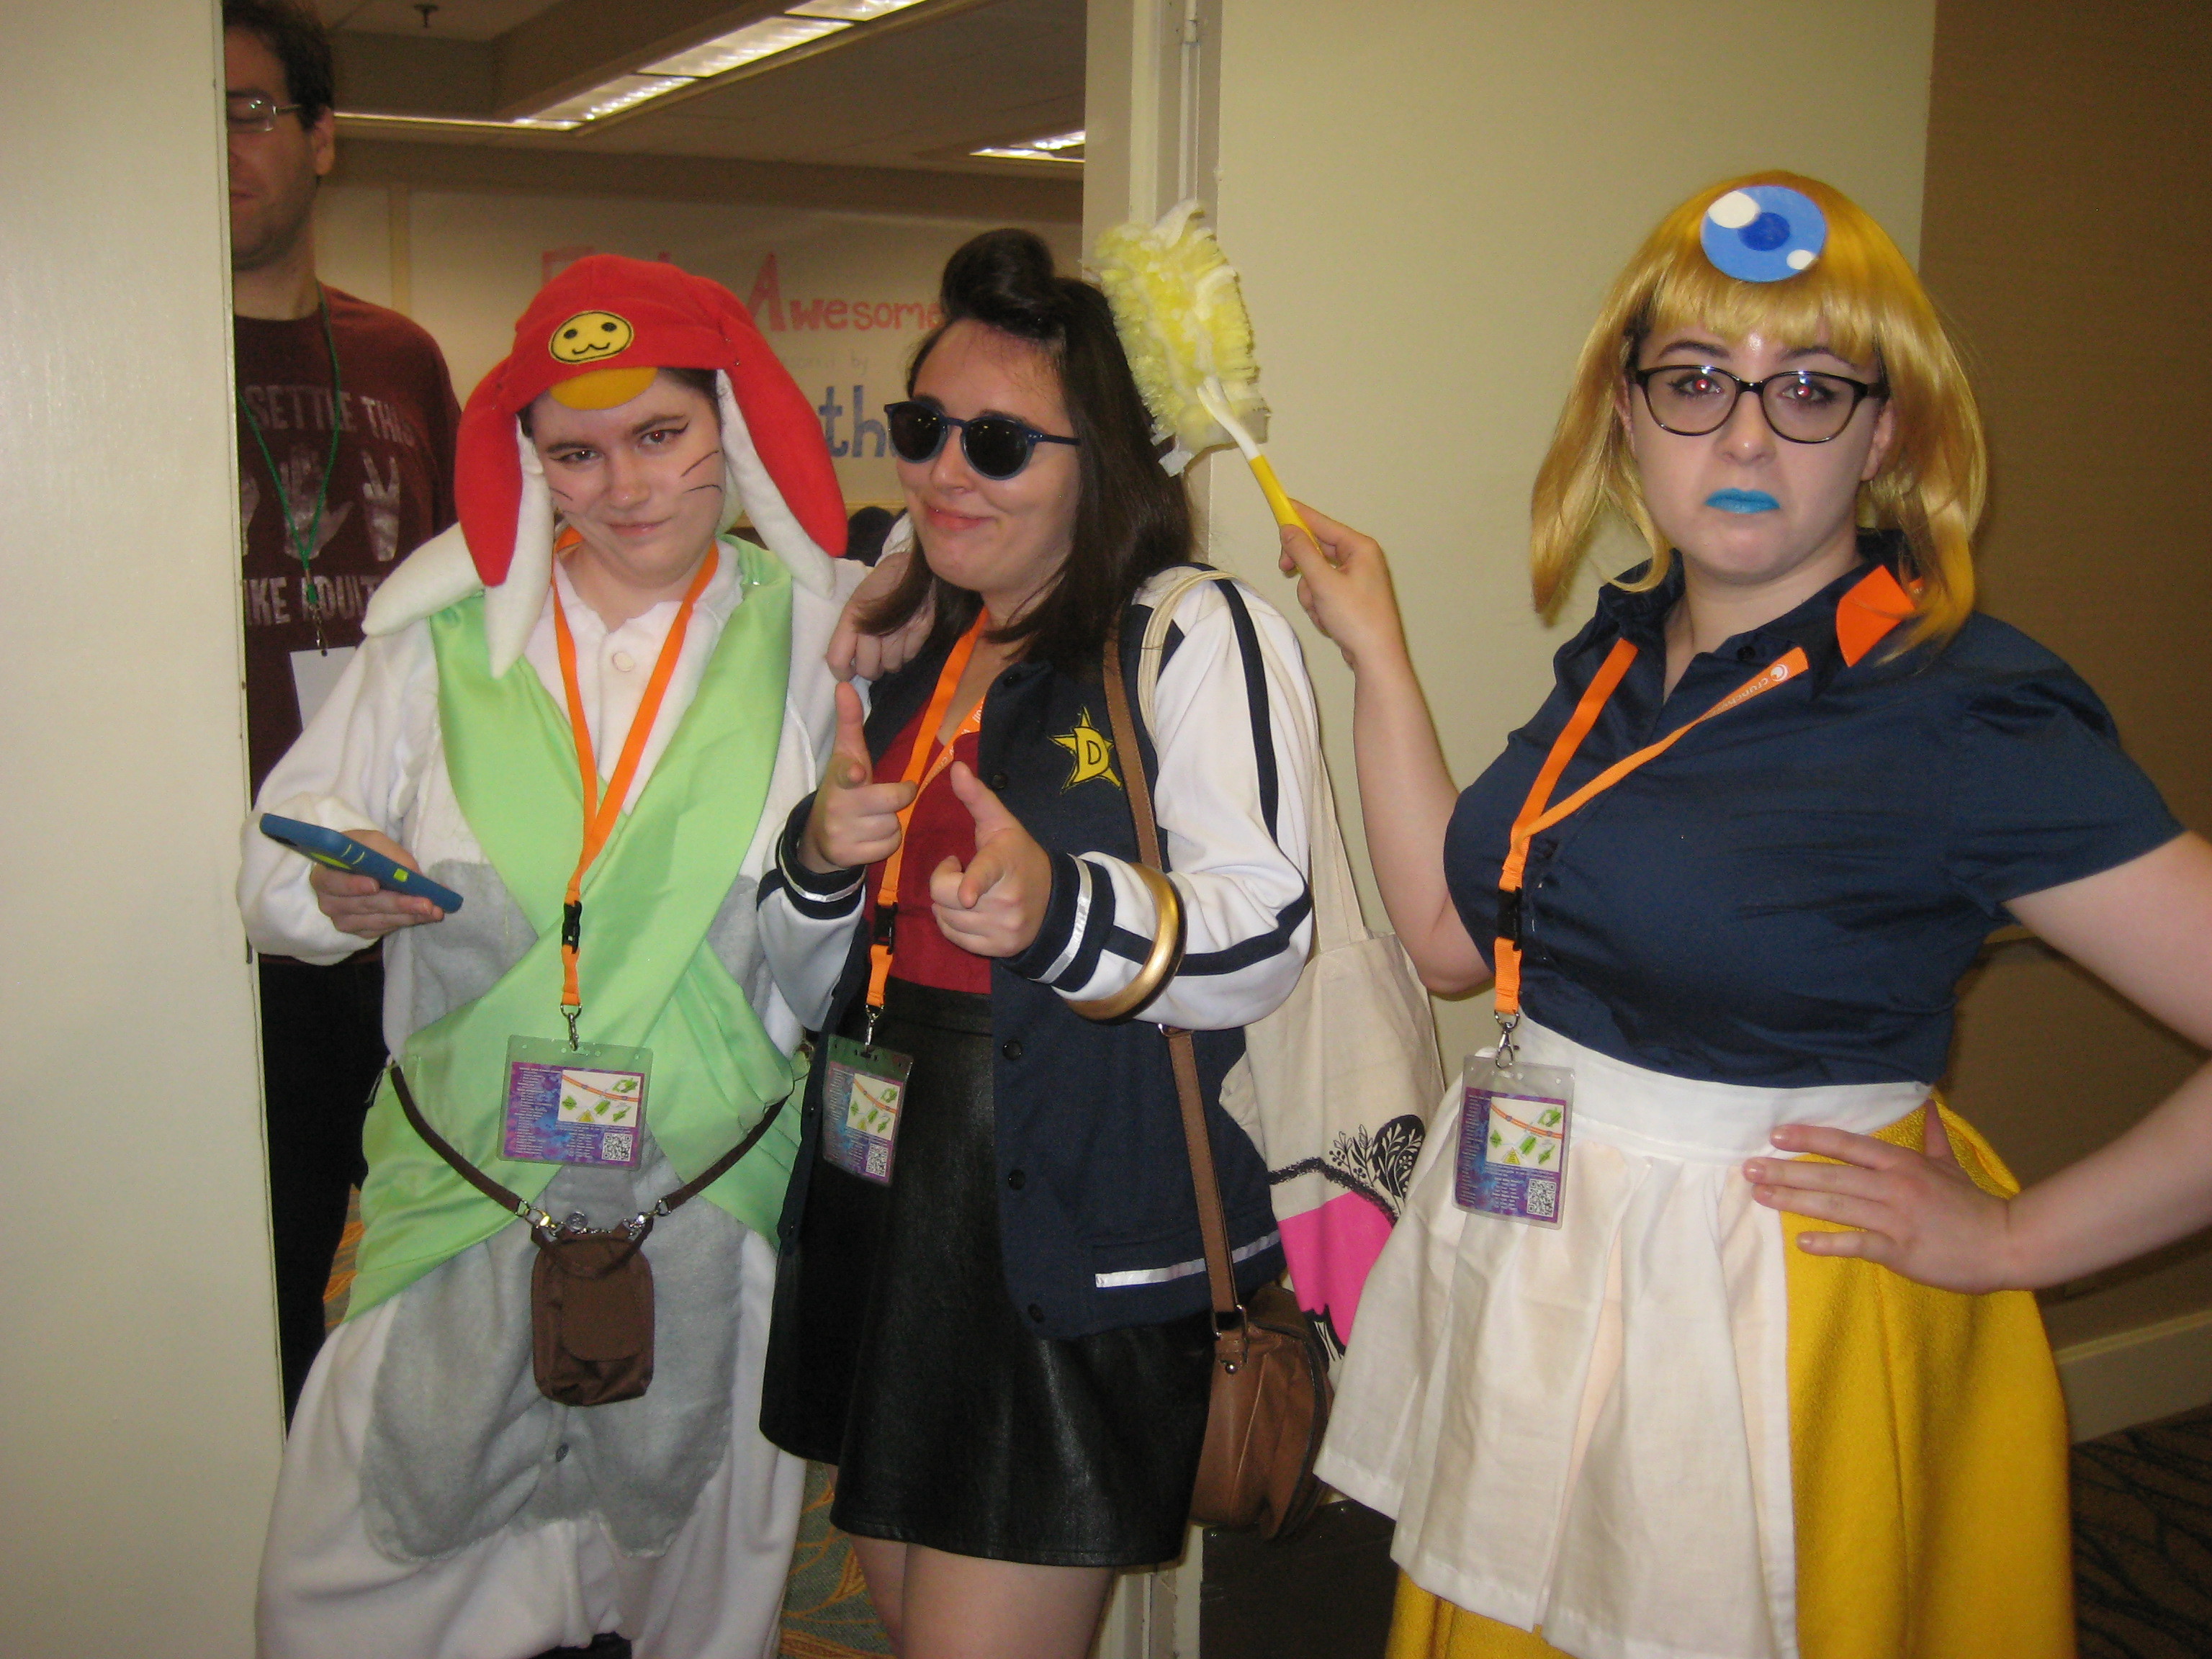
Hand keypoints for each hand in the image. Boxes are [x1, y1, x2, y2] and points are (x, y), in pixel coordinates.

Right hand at [309, 829, 445, 938]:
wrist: (359, 868)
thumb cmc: (363, 852)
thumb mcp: (374, 843)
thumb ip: (389, 855)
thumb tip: (413, 874)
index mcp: (324, 875)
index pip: (333, 882)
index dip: (353, 885)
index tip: (375, 885)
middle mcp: (329, 902)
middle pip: (364, 905)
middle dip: (397, 904)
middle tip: (425, 903)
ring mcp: (343, 920)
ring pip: (377, 921)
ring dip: (408, 916)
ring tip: (434, 910)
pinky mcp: (359, 931)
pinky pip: (383, 929)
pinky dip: (406, 922)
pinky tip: (425, 916)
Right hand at [800, 682, 915, 872]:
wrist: (820, 836)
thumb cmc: (843, 788)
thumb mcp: (845, 756)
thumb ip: (849, 722)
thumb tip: (844, 684)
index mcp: (839, 778)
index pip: (844, 772)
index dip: (851, 772)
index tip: (857, 773)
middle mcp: (838, 806)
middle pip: (891, 800)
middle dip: (895, 798)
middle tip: (883, 797)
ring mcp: (843, 833)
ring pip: (894, 824)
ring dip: (891, 821)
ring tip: (872, 817)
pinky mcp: (850, 856)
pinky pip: (890, 846)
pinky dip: (887, 841)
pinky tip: (871, 835)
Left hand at [828, 540, 934, 681]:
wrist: (911, 566)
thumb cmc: (879, 586)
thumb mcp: (855, 603)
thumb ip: (848, 632)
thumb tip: (846, 663)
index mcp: (852, 618)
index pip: (838, 660)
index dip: (842, 672)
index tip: (847, 672)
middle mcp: (874, 629)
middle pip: (867, 670)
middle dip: (869, 669)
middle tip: (873, 659)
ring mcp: (899, 631)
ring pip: (891, 667)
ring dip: (889, 662)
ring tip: (890, 647)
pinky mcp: (921, 631)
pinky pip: (909, 657)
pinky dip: (905, 654)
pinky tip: (904, 640)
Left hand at [928, 762, 1050, 957]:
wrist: (1056, 903)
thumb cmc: (1021, 857)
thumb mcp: (1003, 825)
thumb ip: (977, 797)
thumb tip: (955, 766)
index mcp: (1005, 865)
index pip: (985, 874)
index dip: (972, 884)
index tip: (967, 895)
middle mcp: (1006, 901)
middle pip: (947, 897)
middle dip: (943, 881)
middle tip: (958, 869)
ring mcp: (1002, 928)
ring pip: (946, 918)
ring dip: (946, 903)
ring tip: (966, 889)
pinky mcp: (996, 949)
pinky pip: (953, 937)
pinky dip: (951, 923)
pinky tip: (967, 909)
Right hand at [1274, 500, 1411, 671]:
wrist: (1376, 656)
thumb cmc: (1355, 617)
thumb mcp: (1323, 582)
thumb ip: (1303, 553)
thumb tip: (1288, 529)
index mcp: (1360, 548)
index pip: (1323, 524)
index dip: (1299, 516)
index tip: (1279, 505)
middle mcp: (1361, 559)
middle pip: (1317, 549)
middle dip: (1303, 568)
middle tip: (1284, 570)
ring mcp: (1356, 579)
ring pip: (1316, 574)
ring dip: (1311, 592)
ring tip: (1321, 609)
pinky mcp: (1351, 598)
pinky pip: (1324, 591)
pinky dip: (1320, 604)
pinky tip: (1328, 619)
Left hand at [1744, 1109, 2020, 1293]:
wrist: (2006, 1243)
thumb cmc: (1972, 1205)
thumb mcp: (1949, 1163)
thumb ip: (1932, 1135)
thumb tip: (1929, 1102)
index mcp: (1902, 1164)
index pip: (1847, 1145)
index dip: (1810, 1139)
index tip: (1776, 1136)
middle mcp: (1894, 1187)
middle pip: (1831, 1176)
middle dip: (1786, 1172)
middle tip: (1748, 1169)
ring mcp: (1896, 1219)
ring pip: (1837, 1207)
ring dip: (1795, 1201)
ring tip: (1761, 1196)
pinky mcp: (1901, 1251)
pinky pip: (1858, 1244)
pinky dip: (1830, 1243)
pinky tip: (1802, 1242)